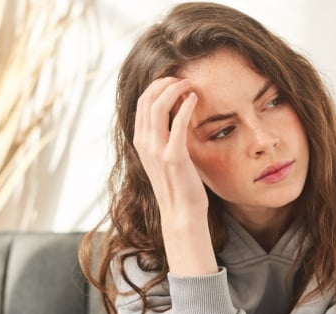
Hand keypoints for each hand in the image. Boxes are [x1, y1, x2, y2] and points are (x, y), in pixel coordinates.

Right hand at [134, 77, 216, 274]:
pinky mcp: (173, 156)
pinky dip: (185, 106)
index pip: (142, 103)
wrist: (182, 212)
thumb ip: (166, 135)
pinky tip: (195, 98)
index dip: (156, 86)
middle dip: (164, 83)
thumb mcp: (166, 155)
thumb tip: (177, 112)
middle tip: (182, 78)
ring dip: (174, 89)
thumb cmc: (179, 183)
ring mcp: (156, 150)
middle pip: (147, 99)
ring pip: (158, 106)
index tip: (173, 80)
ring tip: (189, 84)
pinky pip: (177, 123)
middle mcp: (144, 143)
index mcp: (141, 141)